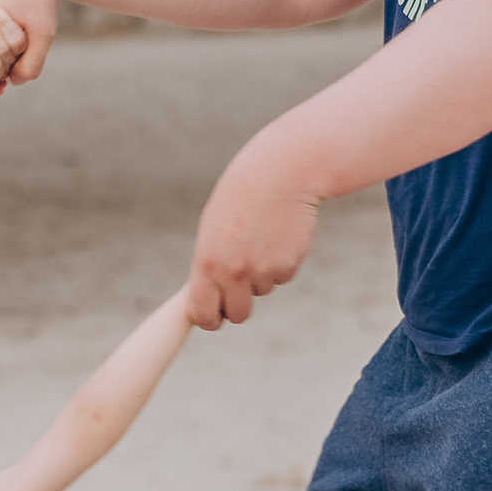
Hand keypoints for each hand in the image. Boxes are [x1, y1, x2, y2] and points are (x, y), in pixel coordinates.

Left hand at [188, 137, 318, 327]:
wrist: (280, 173)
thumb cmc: (241, 197)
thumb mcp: (213, 229)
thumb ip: (210, 264)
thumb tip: (209, 296)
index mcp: (207, 263)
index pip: (203, 313)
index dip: (209, 318)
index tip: (214, 314)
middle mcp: (234, 272)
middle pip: (237, 314)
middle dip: (238, 304)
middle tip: (240, 284)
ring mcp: (263, 271)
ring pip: (261, 291)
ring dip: (260, 275)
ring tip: (260, 238)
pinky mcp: (288, 265)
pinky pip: (281, 277)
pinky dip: (280, 263)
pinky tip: (277, 235)